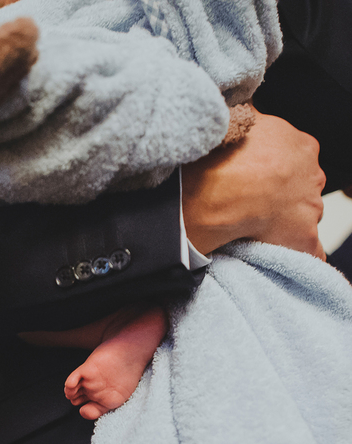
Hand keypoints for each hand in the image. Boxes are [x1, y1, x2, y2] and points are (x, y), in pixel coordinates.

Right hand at [182, 109, 325, 258]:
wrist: (225, 189)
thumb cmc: (228, 154)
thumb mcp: (240, 117)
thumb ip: (250, 113)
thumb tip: (243, 95)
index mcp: (301, 145)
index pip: (298, 155)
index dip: (279, 165)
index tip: (261, 172)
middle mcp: (312, 175)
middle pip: (303, 185)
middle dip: (285, 192)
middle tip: (256, 199)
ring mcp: (311, 208)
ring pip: (305, 215)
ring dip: (286, 220)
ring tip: (257, 225)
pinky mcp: (304, 238)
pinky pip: (310, 250)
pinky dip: (300, 252)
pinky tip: (286, 253)